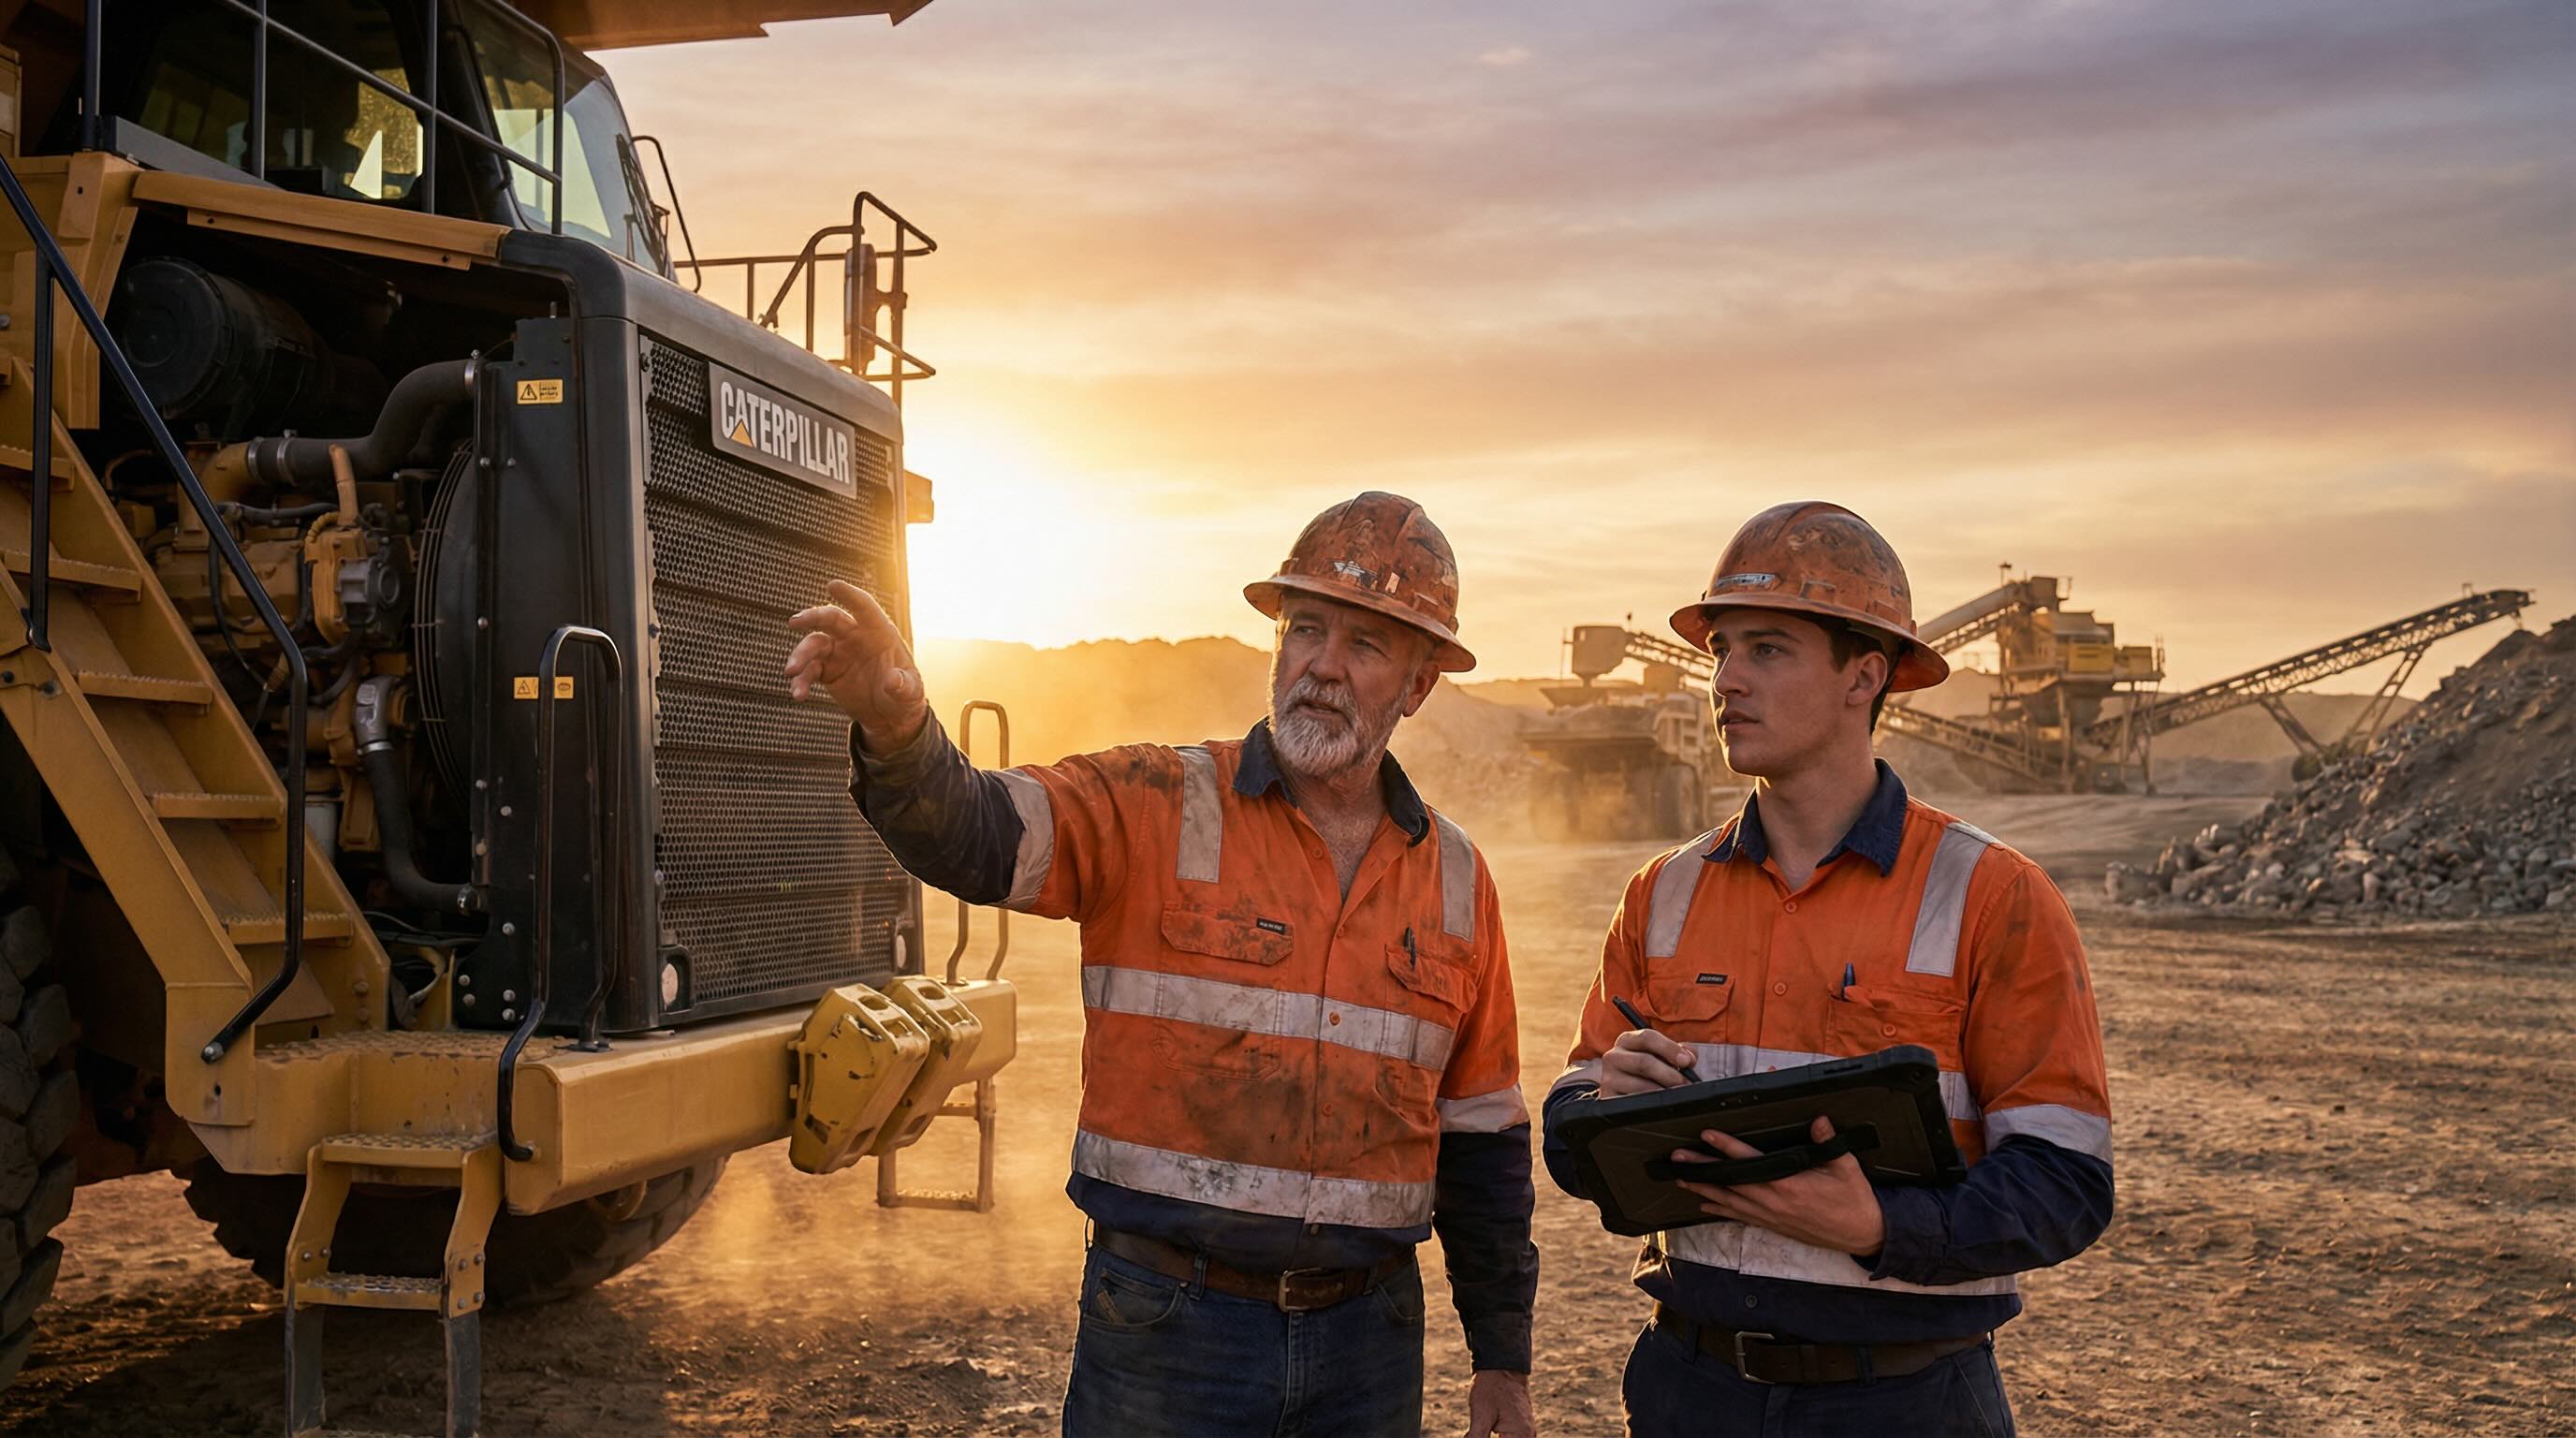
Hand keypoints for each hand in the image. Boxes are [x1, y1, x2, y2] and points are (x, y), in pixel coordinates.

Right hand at [784, 579, 928, 747]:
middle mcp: (855, 637)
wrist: (890, 716)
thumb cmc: (905, 696)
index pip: (863, 607)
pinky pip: (809, 670)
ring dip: (800, 655)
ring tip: (791, 671)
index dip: (849, 595)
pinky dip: (801, 680)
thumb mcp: (910, 693)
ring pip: (814, 643)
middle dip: (812, 617)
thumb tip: (893, 680)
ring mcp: (839, 652)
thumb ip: (904, 685)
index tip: (833, 585)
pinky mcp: (827, 671)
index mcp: (879, 632)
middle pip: (831, 618)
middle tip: (795, 622)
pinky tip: (798, 693)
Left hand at [1465, 1369, 1534, 1436]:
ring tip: (1480, 1430)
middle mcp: (1528, 1437)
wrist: (1502, 1364)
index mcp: (1521, 1436)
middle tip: (1475, 1432)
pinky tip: (1484, 1432)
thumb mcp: (1481, 1415)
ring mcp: (1526, 1433)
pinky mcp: (1521, 1429)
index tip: (1476, 1434)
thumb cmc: (1492, 1386)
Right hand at [1595, 1026, 1696, 1096]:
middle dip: (1670, 1075)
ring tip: (1676, 1097)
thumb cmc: (1651, 1073)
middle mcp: (1613, 1056)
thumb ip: (1680, 1052)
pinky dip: (1652, 1106)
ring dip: (1663, 1093)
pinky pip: (1634, 1104)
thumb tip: (1689, 1058)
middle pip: (1644, 1062)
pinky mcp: (1609, 1099)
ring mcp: (1608, 1079)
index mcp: (1627, 1040)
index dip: (1669, 1048)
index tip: (1686, 1061)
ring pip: (1641, 1087)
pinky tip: (1660, 1107)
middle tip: (1686, 1084)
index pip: (1647, 1037)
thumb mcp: (1663, 1057)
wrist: (1627, 1095)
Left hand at [1670, 1116, 1886, 1255]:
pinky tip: (1705, 1203)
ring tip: (1681, 1179)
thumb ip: (1828, 1142)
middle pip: (1729, 1182)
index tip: (1706, 1135)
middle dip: (1702, 1170)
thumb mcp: (1845, 1166)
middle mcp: (1773, 1201)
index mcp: (1787, 1183)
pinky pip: (1740, 1216)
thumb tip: (1818, 1119)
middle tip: (1676, 1160)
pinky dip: (1720, 1209)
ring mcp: (1771, 1216)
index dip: (1727, 1147)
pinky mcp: (1774, 1226)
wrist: (1862, 1233)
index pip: (1749, 1161)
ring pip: (1729, 1201)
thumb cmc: (1854, 1198)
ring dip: (1704, 1189)